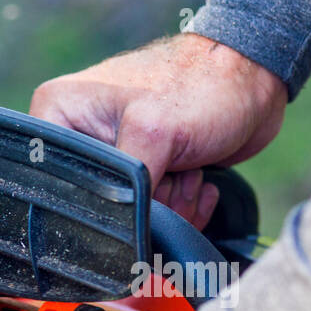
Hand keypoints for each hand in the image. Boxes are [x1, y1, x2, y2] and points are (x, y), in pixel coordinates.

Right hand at [29, 33, 285, 227]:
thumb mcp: (152, 132)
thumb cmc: (205, 84)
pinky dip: (180, 205)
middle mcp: (77, 133)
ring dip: (169, 204)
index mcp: (58, 112)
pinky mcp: (142, 170)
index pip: (53, 179)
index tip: (135, 185)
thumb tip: (120, 234)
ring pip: (129, 214)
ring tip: (190, 169)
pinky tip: (197, 177)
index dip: (94, 196)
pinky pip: (151, 213)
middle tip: (173, 172)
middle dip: (144, 202)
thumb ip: (124, 187)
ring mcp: (111, 153)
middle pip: (95, 202)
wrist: (257, 76)